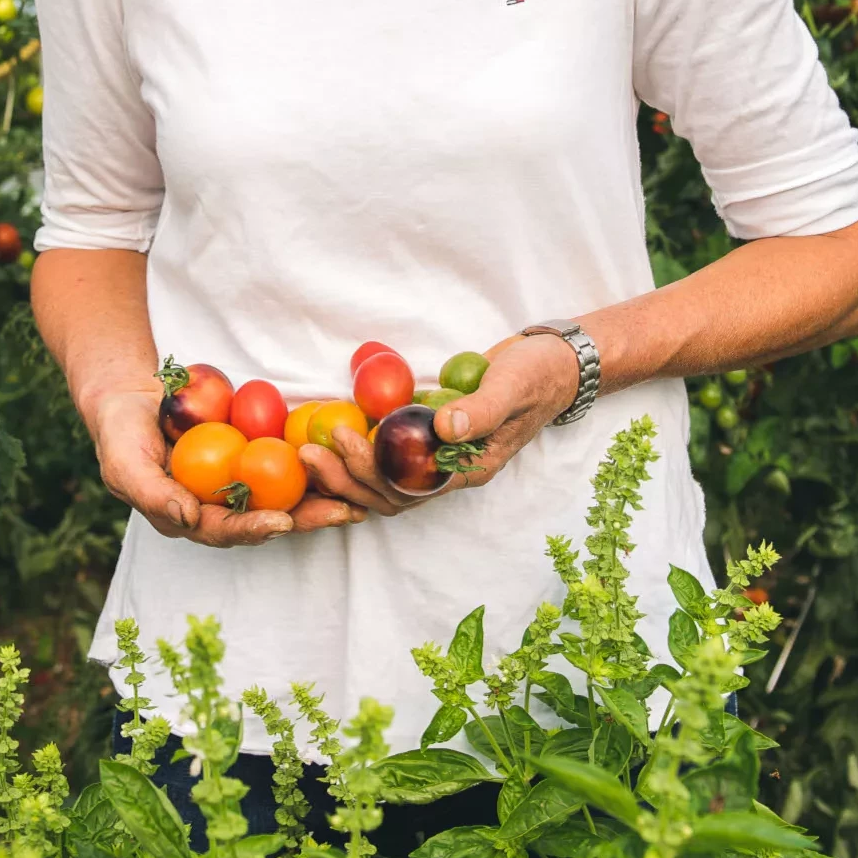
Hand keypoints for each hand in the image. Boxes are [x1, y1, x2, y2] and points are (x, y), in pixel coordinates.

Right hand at [85, 388, 365, 546]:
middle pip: (266, 519)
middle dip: (307, 519)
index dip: (254, 528)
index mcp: (186, 518)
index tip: (284, 521)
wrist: (130, 397)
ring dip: (319, 499)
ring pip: (282, 496)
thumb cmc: (120, 433)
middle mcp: (215, 506)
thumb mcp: (123, 463)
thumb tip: (187, 518)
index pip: (224, 530)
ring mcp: (234, 482)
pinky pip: (283, 465)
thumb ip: (152, 493)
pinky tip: (342, 462)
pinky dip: (312, 467)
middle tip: (344, 514)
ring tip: (357, 499)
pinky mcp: (249, 456)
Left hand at [298, 334, 579, 511]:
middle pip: (389, 493)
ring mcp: (437, 455)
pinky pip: (388, 452)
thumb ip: (482, 410)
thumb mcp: (512, 387)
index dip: (374, 471)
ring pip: (384, 479)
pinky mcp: (428, 434)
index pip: (412, 488)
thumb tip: (445, 428)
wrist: (549, 363)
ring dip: (346, 471)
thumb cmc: (536, 375)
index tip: (346, 438)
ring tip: (310, 449)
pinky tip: (332, 432)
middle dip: (346, 479)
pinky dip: (360, 449)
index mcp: (470, 470)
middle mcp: (450, 471)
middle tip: (309, 453)